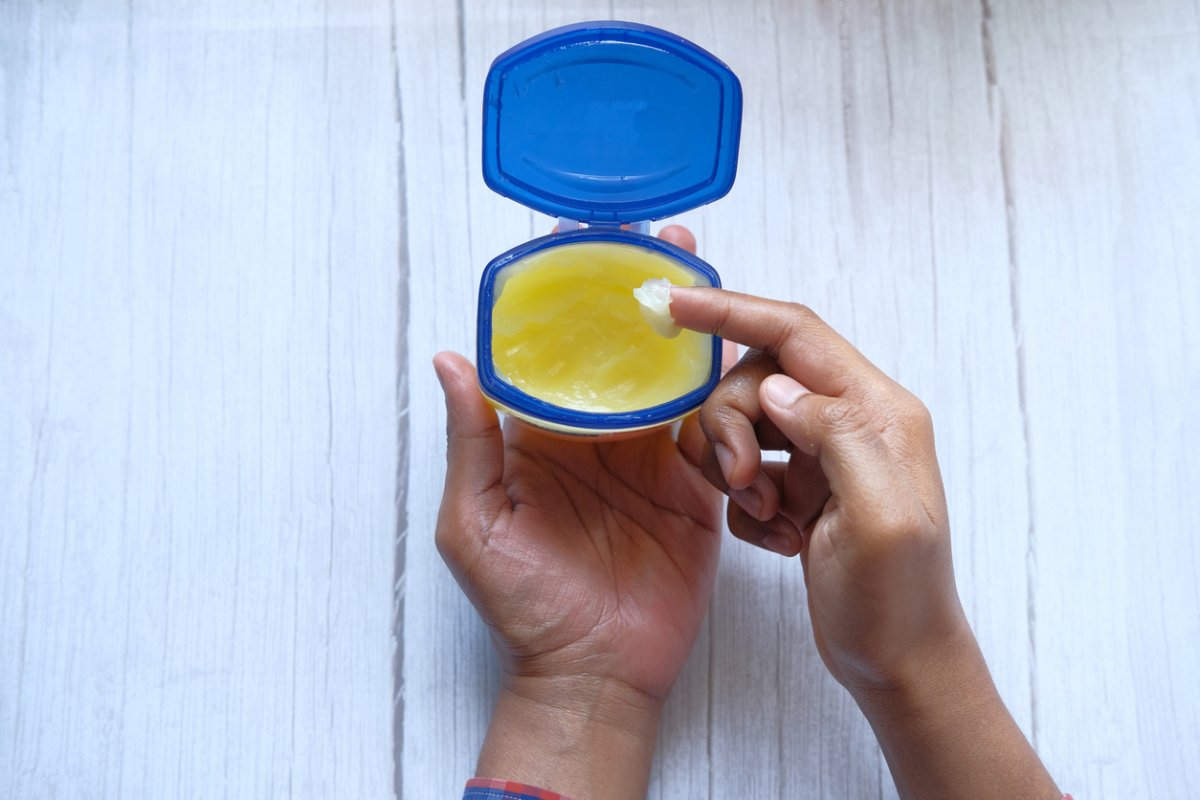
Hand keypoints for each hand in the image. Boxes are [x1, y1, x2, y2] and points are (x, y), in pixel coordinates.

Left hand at [435, 226, 721, 798]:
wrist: (593, 673)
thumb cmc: (523, 606)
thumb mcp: (475, 522)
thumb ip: (470, 442)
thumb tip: (450, 358)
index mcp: (541, 437)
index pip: (555, 350)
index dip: (567, 295)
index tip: (582, 240)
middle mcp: (598, 438)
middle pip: (621, 351)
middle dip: (641, 294)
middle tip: (664, 238)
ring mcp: (650, 460)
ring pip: (673, 380)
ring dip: (691, 331)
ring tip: (710, 280)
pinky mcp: (694, 488)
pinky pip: (715, 430)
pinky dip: (728, 399)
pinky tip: (738, 361)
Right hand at [670, 287, 962, 692]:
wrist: (897, 662)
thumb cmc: (898, 598)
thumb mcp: (879, 518)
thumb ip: (835, 436)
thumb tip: (777, 388)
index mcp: (877, 410)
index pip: (794, 332)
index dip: (732, 311)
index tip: (673, 303)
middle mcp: (850, 421)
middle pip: (755, 379)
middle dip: (729, 424)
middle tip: (742, 482)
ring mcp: (822, 455)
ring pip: (742, 422)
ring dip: (735, 468)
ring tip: (769, 516)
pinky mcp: (800, 488)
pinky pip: (742, 469)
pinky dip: (745, 505)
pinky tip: (780, 538)